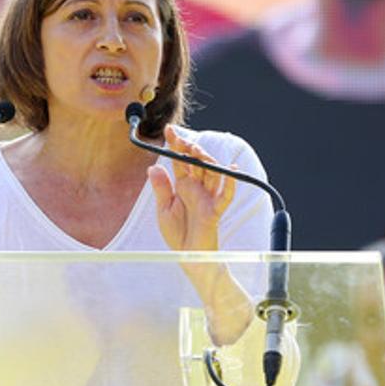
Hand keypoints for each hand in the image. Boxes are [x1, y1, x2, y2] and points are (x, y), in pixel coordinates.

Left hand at [148, 125, 236, 251]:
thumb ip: (161, 189)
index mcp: (183, 186)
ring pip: (213, 174)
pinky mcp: (215, 211)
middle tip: (182, 139)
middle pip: (198, 163)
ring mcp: (208, 198)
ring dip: (207, 161)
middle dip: (191, 149)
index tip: (169, 130)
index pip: (180, 161)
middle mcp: (197, 188)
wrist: (187, 256)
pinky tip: (231, 170)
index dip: (176, 146)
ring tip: (198, 151)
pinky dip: (230, 183)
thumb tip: (153, 167)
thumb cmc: (177, 233)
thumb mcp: (163, 210)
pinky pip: (226, 196)